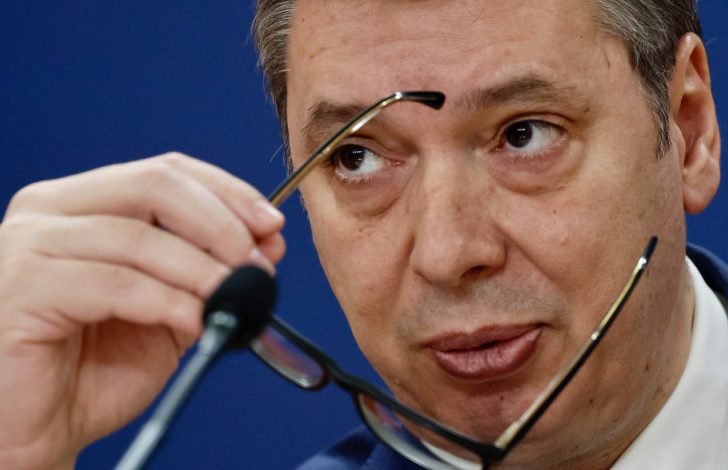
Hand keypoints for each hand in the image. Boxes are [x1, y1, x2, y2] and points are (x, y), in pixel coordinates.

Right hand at [0, 153, 284, 468]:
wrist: (41, 429)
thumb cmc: (95, 369)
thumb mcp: (171, 309)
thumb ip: (213, 271)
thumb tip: (270, 239)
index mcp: (83, 204)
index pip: (166, 171)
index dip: (227, 192)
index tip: (271, 223)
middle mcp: (50, 212)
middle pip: (155, 187)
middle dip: (221, 225)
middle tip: (257, 263)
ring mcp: (29, 246)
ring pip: (139, 238)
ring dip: (203, 270)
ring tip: (236, 299)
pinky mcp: (23, 288)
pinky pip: (116, 284)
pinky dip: (170, 302)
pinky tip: (198, 322)